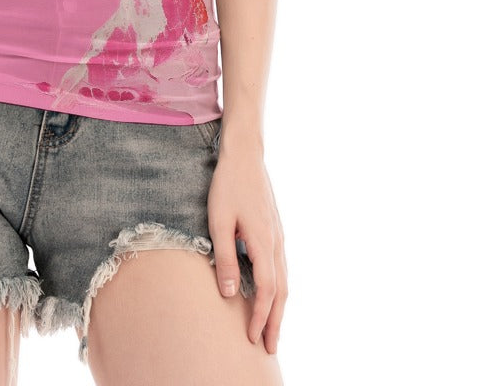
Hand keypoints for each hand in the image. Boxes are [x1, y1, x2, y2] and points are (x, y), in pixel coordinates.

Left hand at [207, 136, 287, 352]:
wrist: (245, 155)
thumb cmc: (227, 185)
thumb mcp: (219, 221)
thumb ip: (225, 258)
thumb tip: (229, 294)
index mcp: (263, 243)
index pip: (266, 291)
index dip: (260, 317)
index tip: (253, 339)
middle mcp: (277, 243)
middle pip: (281, 292)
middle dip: (276, 322)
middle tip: (271, 348)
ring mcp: (279, 236)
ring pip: (284, 280)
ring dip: (279, 307)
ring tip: (272, 328)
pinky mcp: (275, 230)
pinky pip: (281, 267)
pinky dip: (279, 289)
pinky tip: (271, 294)